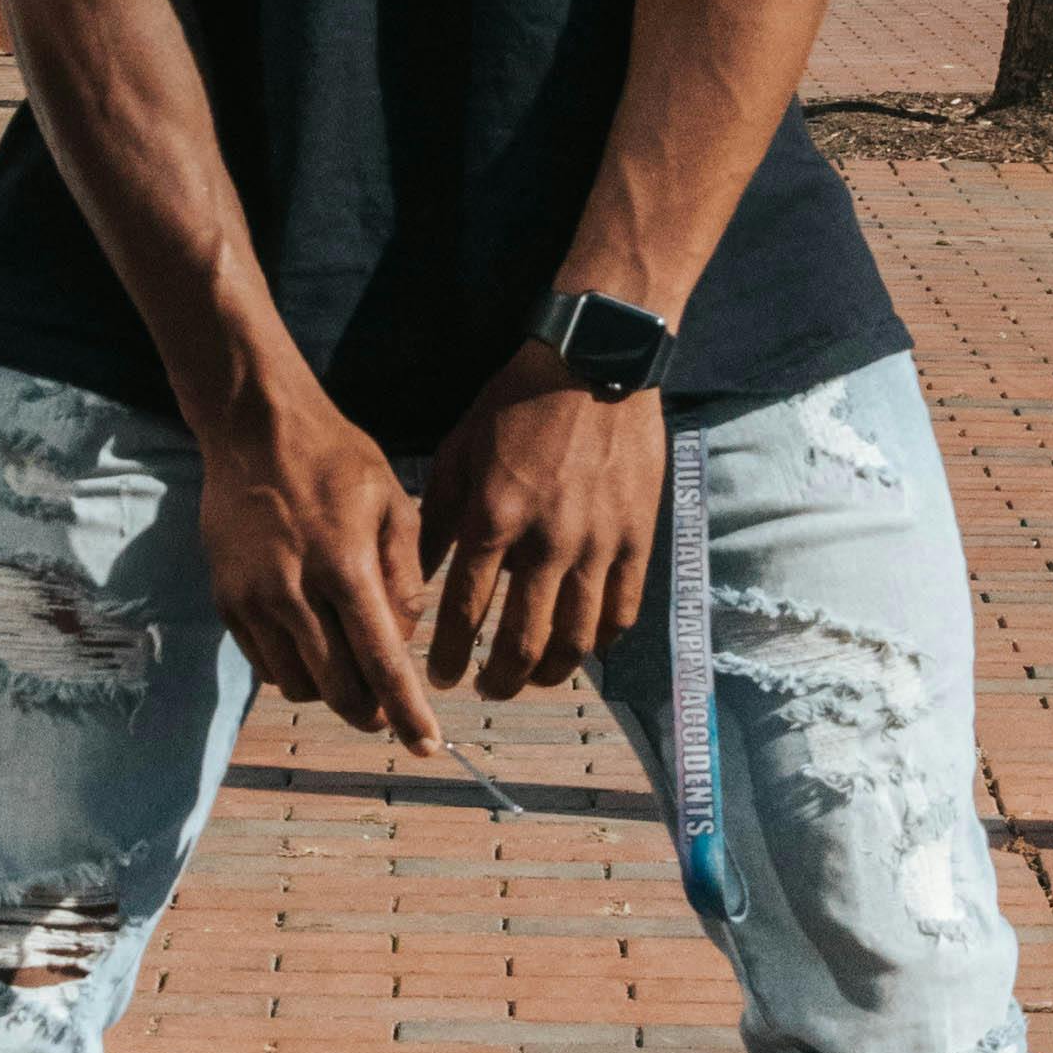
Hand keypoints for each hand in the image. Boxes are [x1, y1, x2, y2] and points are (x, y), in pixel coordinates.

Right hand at [198, 384, 443, 749]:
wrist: (254, 428)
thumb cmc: (336, 460)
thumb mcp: (393, 504)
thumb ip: (406, 577)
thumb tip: (404, 640)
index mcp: (345, 566)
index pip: (382, 662)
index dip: (407, 712)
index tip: (426, 747)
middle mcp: (294, 591)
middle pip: (338, 688)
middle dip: (370, 711)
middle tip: (388, 711)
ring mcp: (253, 599)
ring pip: (298, 685)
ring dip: (331, 691)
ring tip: (350, 669)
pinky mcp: (226, 599)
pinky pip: (265, 664)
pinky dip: (295, 670)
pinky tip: (313, 647)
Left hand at [421, 357, 666, 700]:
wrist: (596, 362)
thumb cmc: (517, 402)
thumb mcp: (460, 452)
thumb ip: (438, 519)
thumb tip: (414, 576)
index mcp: (495, 519)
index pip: (466, 612)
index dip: (449, 656)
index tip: (438, 677)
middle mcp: (548, 542)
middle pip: (523, 642)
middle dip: (498, 680)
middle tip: (484, 690)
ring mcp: (600, 543)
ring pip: (576, 639)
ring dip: (548, 672)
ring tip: (529, 679)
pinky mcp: (638, 538)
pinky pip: (622, 610)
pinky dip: (600, 641)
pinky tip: (582, 649)